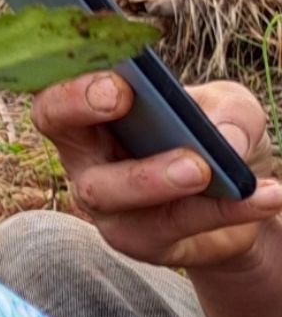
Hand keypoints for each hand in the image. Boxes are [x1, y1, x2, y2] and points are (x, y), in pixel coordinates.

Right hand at [32, 74, 281, 277]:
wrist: (242, 197)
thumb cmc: (217, 136)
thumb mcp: (233, 109)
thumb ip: (229, 112)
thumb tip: (220, 139)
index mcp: (95, 110)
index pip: (56, 85)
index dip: (68, 78)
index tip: (113, 75)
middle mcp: (87, 154)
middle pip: (60, 129)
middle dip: (82, 108)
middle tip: (123, 96)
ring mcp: (108, 203)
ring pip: (108, 191)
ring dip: (153, 175)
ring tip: (203, 167)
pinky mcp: (141, 241)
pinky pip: (172, 226)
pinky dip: (226, 209)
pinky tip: (268, 194)